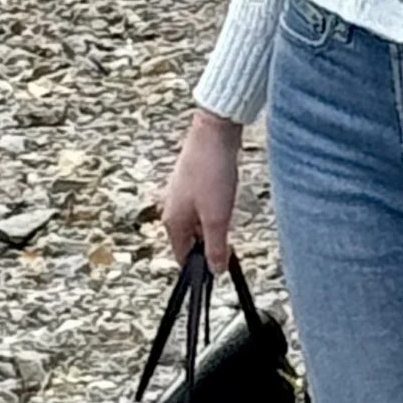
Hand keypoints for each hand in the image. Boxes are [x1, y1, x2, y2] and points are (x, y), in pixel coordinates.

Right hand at [161, 107, 242, 269]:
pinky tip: (227, 200)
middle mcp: (171, 208)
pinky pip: (202, 205)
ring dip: (214, 226)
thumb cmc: (212, 173)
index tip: (220, 268)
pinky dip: (214, 209)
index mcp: (172, 222)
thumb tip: (215, 271)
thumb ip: (215, 247)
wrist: (214, 132)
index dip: (201, 266)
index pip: (182, 256)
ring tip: (230, 215)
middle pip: (190, 240)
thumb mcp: (217, 218)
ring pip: (197, 222)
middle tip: (231, 240)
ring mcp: (180, 193)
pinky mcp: (191, 181)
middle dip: (210, 244)